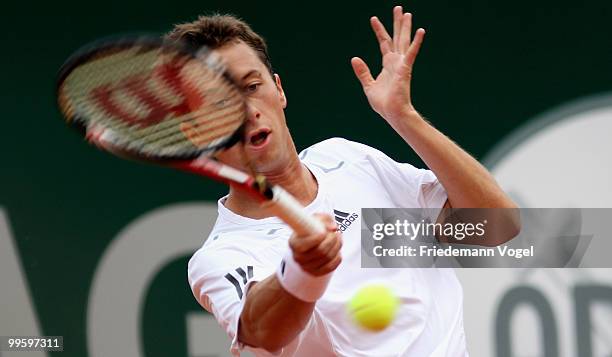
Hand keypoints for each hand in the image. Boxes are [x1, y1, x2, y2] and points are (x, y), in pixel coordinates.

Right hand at [289, 214, 341, 275]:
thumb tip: (333, 227)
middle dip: (332, 240)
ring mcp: (306, 267)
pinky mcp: (315, 273)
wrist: (310, 243)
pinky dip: (337, 258)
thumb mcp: (316, 219)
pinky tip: (337, 250)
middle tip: (336, 233)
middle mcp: (298, 257)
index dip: (319, 237)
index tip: (326, 231)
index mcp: (294, 243)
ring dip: (337, 247)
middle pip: (321, 251)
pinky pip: (330, 267)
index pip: (307, 244)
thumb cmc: (312, 228)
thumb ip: (325, 219)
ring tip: (338, 238)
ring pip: (328, 258)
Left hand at [351, 6, 424, 125]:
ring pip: (403, 41)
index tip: (374, 19)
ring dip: (405, 27)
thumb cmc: (383, 103)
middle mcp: (396, 61)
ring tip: (407, 13)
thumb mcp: (368, 85)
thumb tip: (354, 58)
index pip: (384, 43)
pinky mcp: (405, 68)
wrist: (392, 113)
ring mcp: (401, 64)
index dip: (379, 30)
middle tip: (398, 8)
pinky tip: (420, 31)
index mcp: (387, 65)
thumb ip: (362, 72)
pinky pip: (411, 53)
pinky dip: (416, 42)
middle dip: (397, 23)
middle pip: (396, 37)